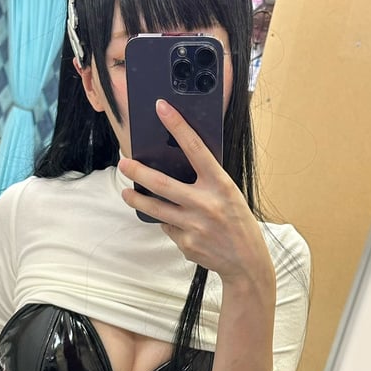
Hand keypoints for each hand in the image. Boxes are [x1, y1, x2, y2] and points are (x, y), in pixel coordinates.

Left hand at [118, 100, 273, 287]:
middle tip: (123, 163)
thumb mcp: (229, 195)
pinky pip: (168, 228)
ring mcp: (194, 225)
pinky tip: (180, 225)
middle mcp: (206, 203)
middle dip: (137, 171)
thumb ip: (206, 182)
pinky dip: (169, 224)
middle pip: (161, 183)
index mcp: (220, 184)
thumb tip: (173, 168)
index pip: (196, 149)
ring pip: (155, 208)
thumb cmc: (238, 222)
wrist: (247, 262)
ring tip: (126, 192)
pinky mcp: (186, 243)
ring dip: (136, 200)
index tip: (161, 108)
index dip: (178, 126)